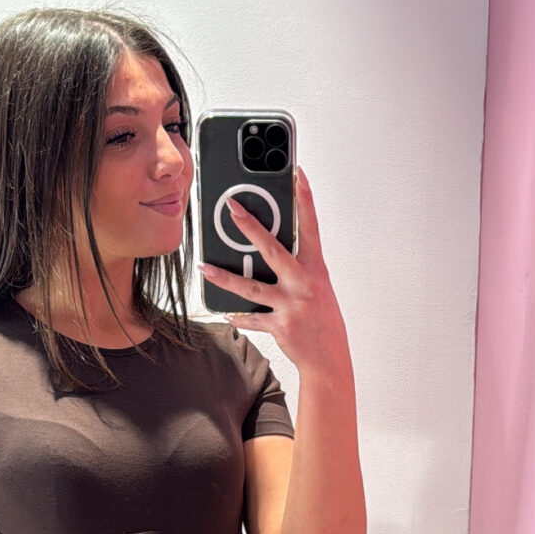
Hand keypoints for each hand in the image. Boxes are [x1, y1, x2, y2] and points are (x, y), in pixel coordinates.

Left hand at [200, 166, 351, 388]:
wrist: (329, 359)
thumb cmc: (323, 321)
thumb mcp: (318, 288)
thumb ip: (297, 269)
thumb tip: (269, 254)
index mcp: (316, 269)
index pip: (310, 226)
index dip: (304, 199)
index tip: (296, 174)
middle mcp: (304, 283)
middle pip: (272, 249)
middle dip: (250, 226)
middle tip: (232, 208)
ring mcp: (291, 305)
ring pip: (251, 287)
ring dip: (225, 277)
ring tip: (205, 268)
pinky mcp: (280, 326)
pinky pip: (252, 318)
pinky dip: (238, 316)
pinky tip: (226, 312)